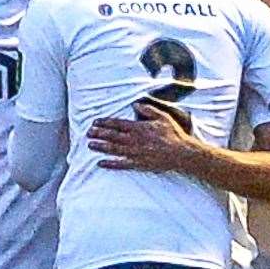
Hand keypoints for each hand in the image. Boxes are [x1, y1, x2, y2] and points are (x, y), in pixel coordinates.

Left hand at [87, 101, 201, 171]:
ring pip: (113, 149)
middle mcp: (134, 140)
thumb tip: (135, 104)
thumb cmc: (173, 134)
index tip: (95, 122)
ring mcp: (134, 153)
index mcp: (138, 128)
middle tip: (88, 133)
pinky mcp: (137, 164)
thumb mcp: (162, 117)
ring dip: (100, 147)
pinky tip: (100, 163)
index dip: (105, 123)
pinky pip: (120, 164)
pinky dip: (109, 164)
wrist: (181, 153)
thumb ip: (148, 110)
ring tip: (90, 145)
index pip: (117, 124)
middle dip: (98, 134)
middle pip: (112, 136)